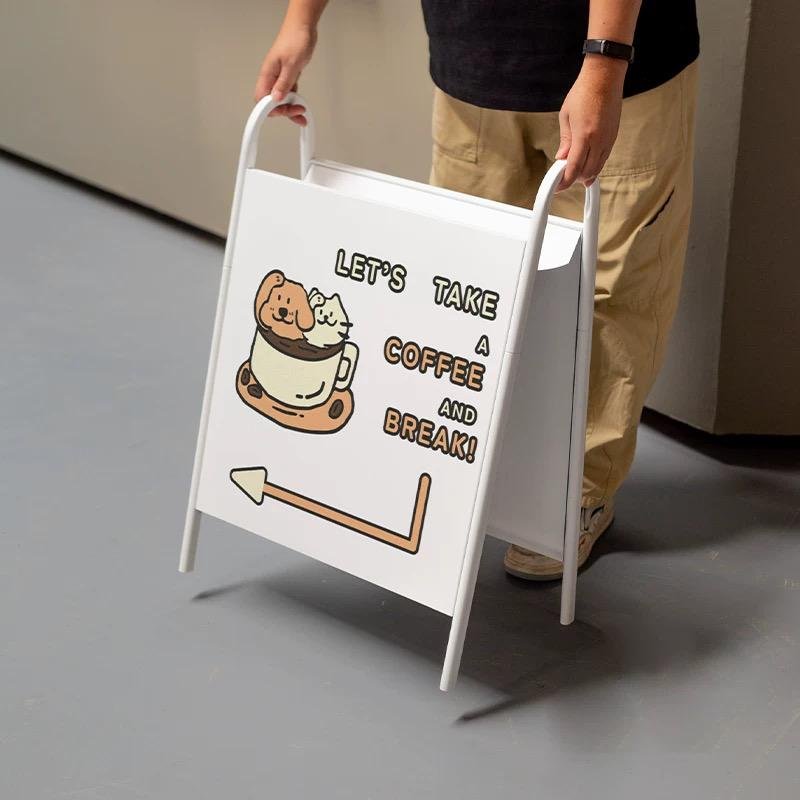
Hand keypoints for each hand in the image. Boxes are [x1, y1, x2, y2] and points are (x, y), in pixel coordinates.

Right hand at [254, 22, 316, 125]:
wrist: (303, 27)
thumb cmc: (295, 39)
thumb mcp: (291, 64)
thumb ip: (283, 83)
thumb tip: (276, 99)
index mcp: (267, 74)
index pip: (262, 99)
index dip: (270, 109)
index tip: (282, 114)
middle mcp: (271, 78)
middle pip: (271, 103)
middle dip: (284, 111)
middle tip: (298, 112)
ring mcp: (279, 78)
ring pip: (281, 100)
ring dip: (290, 108)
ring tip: (302, 112)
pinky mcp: (287, 77)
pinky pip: (288, 93)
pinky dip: (294, 100)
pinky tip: (300, 104)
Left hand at [556, 55, 625, 189]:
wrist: (605, 77)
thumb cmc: (583, 92)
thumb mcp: (566, 117)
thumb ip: (565, 141)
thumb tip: (562, 158)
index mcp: (584, 135)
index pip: (574, 168)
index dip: (565, 181)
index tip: (558, 186)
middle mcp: (599, 140)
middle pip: (587, 172)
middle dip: (575, 179)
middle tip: (563, 177)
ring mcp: (608, 139)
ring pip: (598, 167)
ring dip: (585, 174)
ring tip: (574, 173)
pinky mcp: (613, 136)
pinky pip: (604, 158)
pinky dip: (595, 165)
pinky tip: (587, 166)